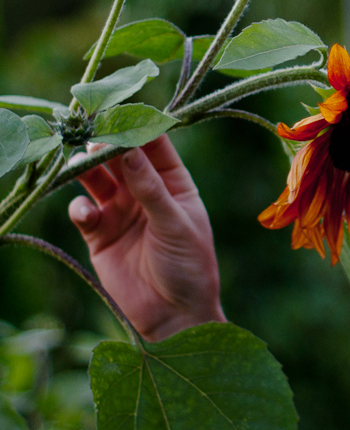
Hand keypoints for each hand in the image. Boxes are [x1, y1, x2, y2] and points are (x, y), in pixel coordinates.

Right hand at [68, 135, 225, 341]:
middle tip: (92, 136)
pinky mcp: (100, 233)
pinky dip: (80, 208)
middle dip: (106, 146)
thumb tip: (129, 149)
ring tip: (81, 164)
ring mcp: (121, 211)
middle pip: (121, 158)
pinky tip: (87, 213)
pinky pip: (83, 211)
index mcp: (174, 183)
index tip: (121, 114)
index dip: (139, 129)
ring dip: (87, 170)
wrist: (174, 315)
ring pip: (97, 180)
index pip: (155, 147)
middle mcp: (146, 192)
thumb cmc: (189, 265)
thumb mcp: (174, 223)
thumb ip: (150, 188)